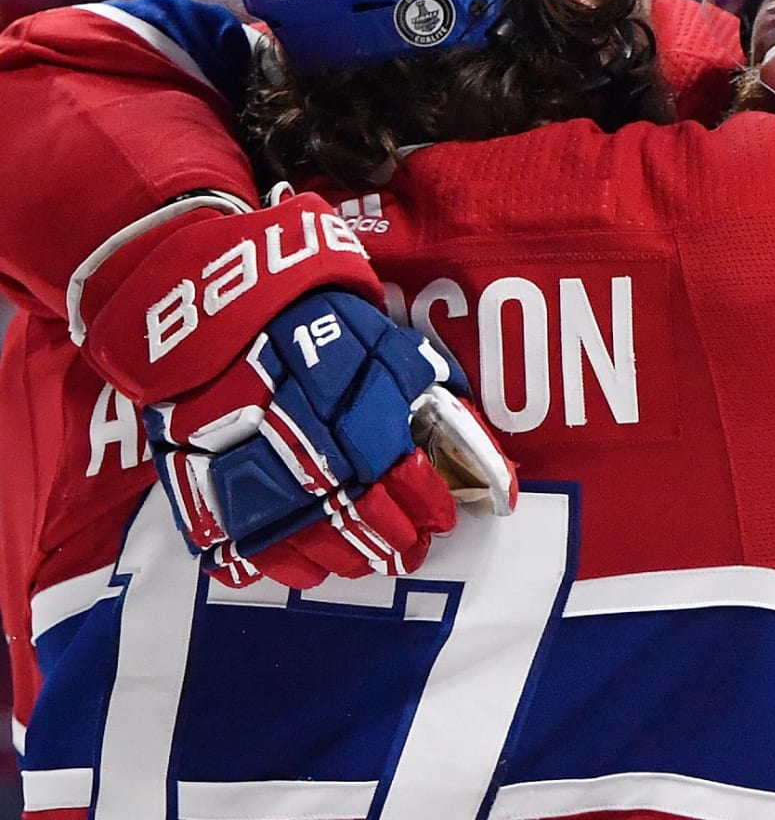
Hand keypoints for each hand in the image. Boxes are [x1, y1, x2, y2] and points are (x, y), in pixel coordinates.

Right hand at [143, 290, 512, 588]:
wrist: (221, 310)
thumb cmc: (313, 323)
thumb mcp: (380, 340)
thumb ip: (423, 387)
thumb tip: (469, 431)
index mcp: (354, 414)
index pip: (405, 479)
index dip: (428, 504)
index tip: (440, 515)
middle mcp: (306, 453)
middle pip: (360, 519)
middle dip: (393, 540)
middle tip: (409, 547)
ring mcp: (252, 479)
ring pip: (310, 543)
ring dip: (348, 557)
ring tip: (368, 558)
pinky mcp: (205, 492)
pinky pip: (246, 549)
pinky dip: (282, 565)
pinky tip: (309, 564)